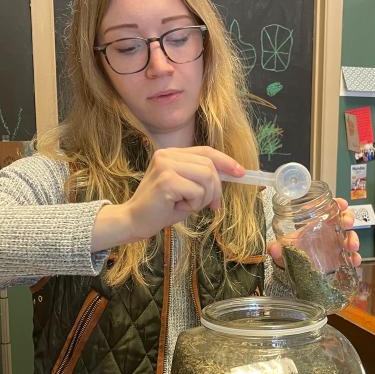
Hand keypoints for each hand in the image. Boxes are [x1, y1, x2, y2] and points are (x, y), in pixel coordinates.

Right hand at [94, 147, 242, 248]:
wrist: (134, 222)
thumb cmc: (161, 208)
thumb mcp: (186, 189)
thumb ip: (202, 179)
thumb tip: (232, 174)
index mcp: (171, 154)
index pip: (206, 152)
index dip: (225, 161)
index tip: (240, 172)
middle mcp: (167, 155)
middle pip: (210, 166)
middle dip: (215, 189)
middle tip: (209, 205)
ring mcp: (165, 166)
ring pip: (207, 177)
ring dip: (204, 197)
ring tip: (188, 205)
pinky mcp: (166, 180)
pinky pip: (197, 191)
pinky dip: (194, 204)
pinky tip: (178, 207)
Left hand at [268, 197, 360, 267]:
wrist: (293, 270)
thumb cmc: (290, 252)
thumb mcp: (282, 248)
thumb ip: (277, 248)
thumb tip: (273, 248)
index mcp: (315, 223)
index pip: (329, 207)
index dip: (337, 203)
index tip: (341, 203)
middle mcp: (328, 232)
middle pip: (343, 219)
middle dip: (348, 218)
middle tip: (346, 223)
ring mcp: (335, 245)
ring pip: (349, 237)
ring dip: (353, 239)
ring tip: (350, 245)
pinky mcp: (339, 259)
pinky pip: (350, 257)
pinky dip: (355, 258)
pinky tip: (353, 260)